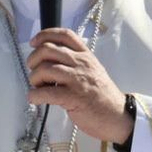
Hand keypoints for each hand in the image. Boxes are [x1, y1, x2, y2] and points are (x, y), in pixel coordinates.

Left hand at [26, 28, 132, 144]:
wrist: (118, 116)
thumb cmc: (102, 96)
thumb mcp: (92, 71)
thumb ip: (74, 62)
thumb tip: (48, 61)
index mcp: (86, 56)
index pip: (64, 35)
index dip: (45, 35)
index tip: (34, 43)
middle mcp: (81, 64)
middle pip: (47, 50)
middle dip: (33, 60)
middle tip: (34, 71)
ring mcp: (77, 80)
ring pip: (44, 69)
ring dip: (34, 78)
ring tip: (38, 87)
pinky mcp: (73, 97)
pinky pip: (45, 92)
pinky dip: (34, 95)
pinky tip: (36, 99)